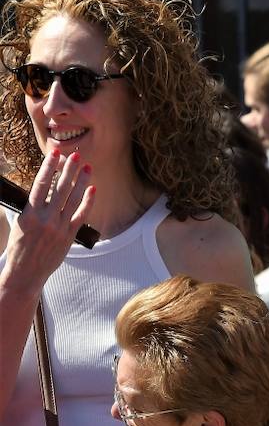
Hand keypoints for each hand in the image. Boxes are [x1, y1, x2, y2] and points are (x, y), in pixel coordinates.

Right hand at [1, 149, 93, 294]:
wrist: (26, 271)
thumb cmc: (20, 246)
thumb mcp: (19, 222)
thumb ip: (31, 206)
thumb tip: (40, 189)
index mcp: (30, 213)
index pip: (40, 184)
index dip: (49, 167)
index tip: (55, 153)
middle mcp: (46, 219)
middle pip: (60, 189)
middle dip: (68, 170)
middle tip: (75, 155)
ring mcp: (59, 228)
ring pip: (73, 199)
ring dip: (81, 181)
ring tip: (86, 166)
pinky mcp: (70, 236)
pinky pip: (81, 215)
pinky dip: (88, 201)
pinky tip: (92, 189)